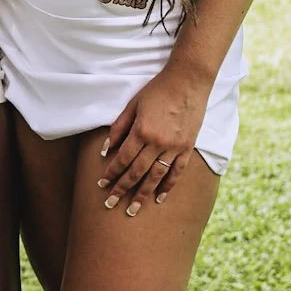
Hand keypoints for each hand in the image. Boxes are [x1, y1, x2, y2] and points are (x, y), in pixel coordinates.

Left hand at [97, 63, 213, 216]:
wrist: (188, 81)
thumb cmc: (157, 90)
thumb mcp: (133, 105)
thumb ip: (119, 128)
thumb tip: (106, 149)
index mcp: (142, 131)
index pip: (123, 158)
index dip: (111, 172)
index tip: (102, 184)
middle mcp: (158, 142)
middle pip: (137, 172)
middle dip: (122, 189)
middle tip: (110, 203)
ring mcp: (175, 147)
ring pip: (156, 177)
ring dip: (142, 194)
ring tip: (132, 209)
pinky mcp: (188, 147)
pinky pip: (176, 172)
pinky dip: (168, 186)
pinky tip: (159, 198)